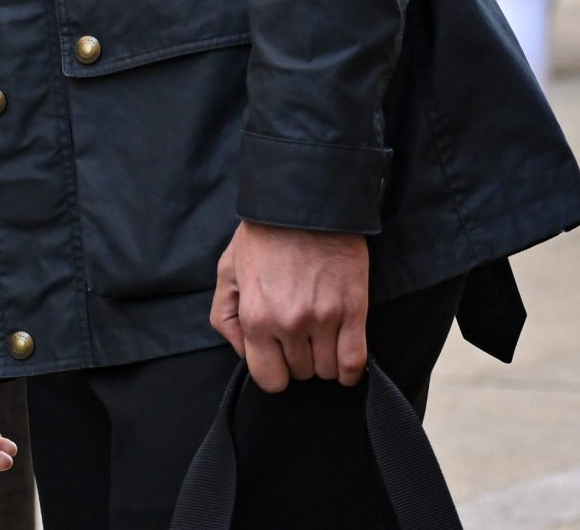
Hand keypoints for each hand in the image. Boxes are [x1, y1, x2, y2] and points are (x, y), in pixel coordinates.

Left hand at [214, 220, 372, 391]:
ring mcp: (324, 318)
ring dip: (324, 360)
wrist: (305, 202)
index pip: (269, 378)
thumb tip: (242, 351)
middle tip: (299, 333)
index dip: (274, 369)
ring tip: (321, 337)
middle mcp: (289, 323)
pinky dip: (350, 371)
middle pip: (300, 373)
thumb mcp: (227, 270)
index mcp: (256, 317)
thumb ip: (224, 316)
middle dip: (298, 358)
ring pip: (328, 370)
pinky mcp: (353, 309)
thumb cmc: (264, 235)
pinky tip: (344, 361)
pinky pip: (354, 362)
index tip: (279, 355)